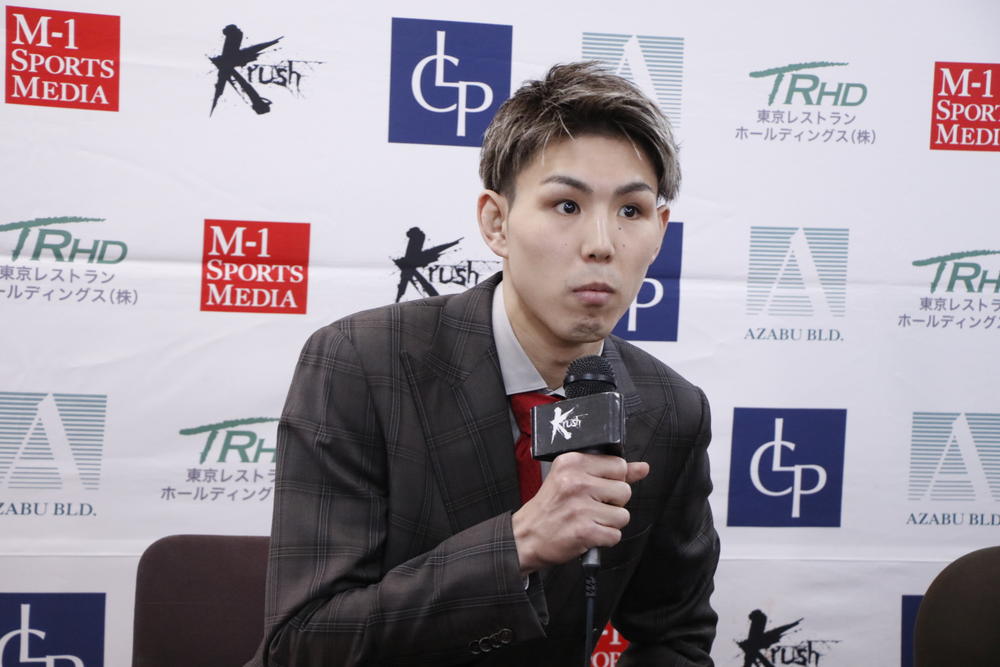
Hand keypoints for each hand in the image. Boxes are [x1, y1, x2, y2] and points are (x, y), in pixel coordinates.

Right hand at [511, 452, 649, 575]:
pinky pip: (615, 535)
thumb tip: (642, 468)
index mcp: (572, 463)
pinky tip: (587, 534)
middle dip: (613, 504)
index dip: (612, 481)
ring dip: (609, 523)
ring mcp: (580, 507)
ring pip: (623, 516)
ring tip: (588, 521)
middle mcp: (576, 482)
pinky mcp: (584, 531)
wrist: (525, 537)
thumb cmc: (549, 508)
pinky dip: (604, 539)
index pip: (619, 465)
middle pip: (625, 491)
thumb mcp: (572, 479)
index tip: (596, 489)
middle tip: (590, 507)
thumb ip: (609, 472)